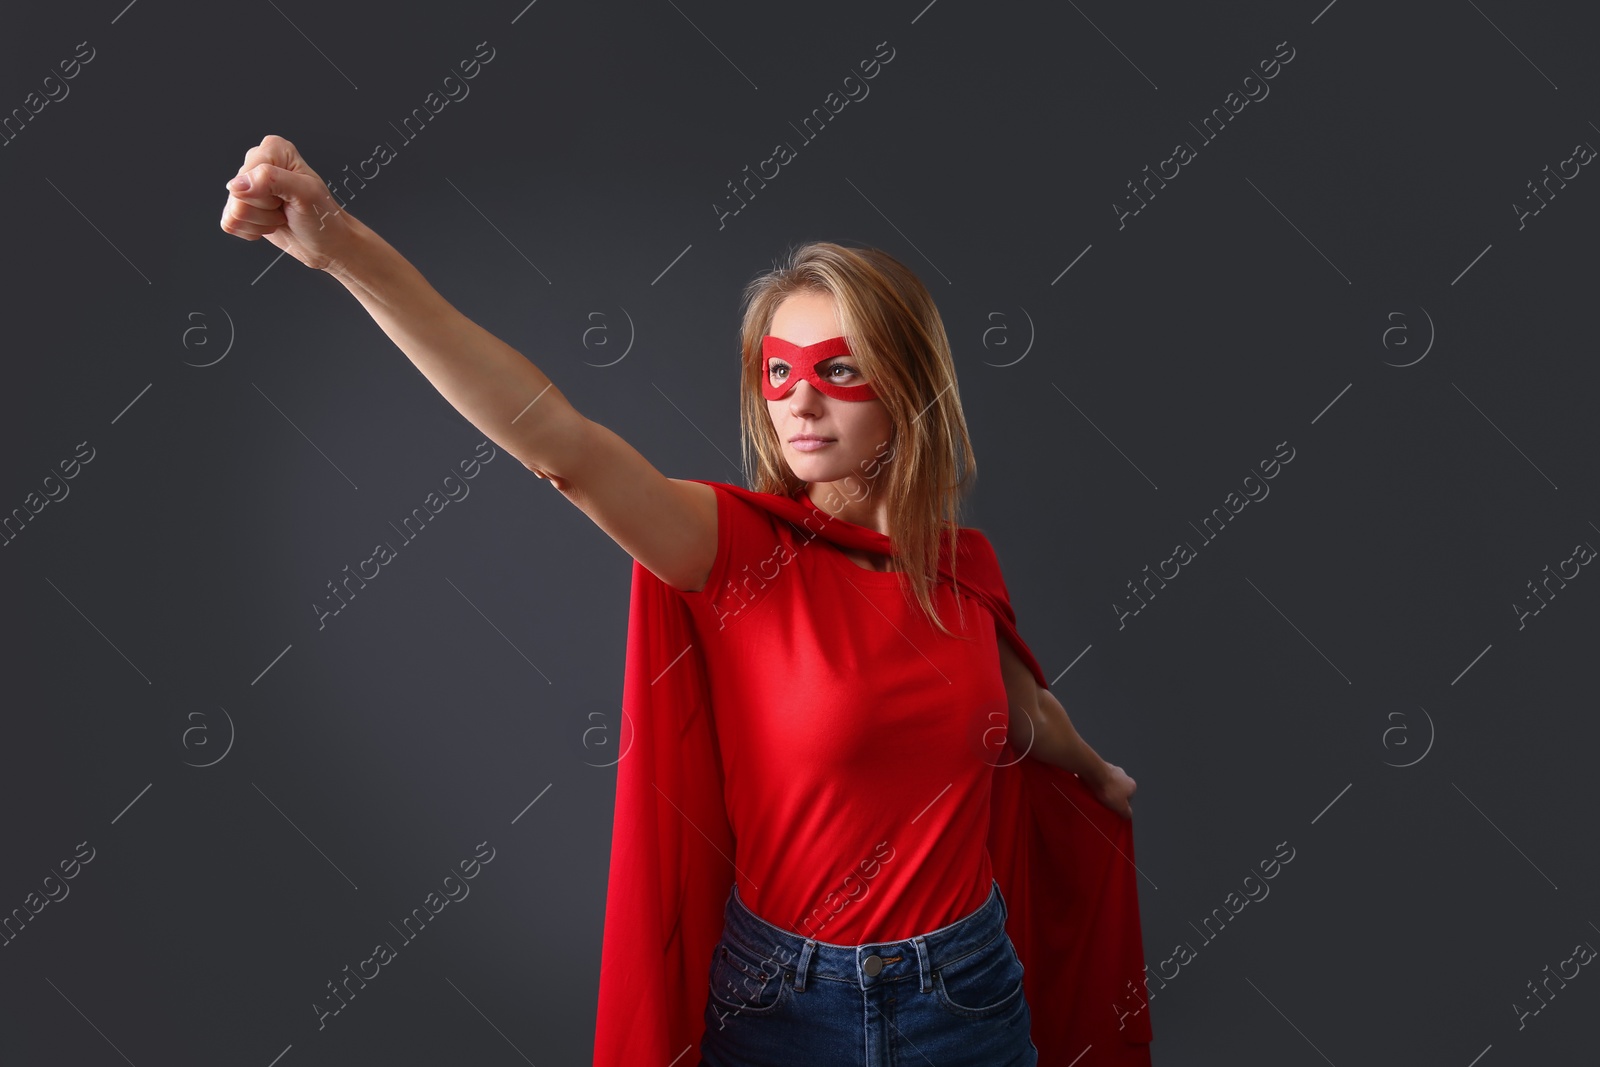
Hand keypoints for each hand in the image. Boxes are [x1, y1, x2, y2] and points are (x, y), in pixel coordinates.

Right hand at [219, 134, 354, 270]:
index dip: (268, 195)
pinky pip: (229, 223)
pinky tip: (269, 225)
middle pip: (237, 194)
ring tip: (280, 215)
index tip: (290, 197)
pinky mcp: (240, 206)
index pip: (247, 175)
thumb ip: (271, 180)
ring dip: (260, 222)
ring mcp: (247, 186)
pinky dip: (252, 231)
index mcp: (273, 149)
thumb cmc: (323, 217)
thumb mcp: (305, 193)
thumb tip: (236, 185)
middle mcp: (256, 163)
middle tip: (286, 208)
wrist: (327, 243)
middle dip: (264, 210)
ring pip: (233, 211)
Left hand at [1086, 762, 1135, 818]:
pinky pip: (1100, 777)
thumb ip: (1126, 812)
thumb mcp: (1120, 807)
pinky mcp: (1101, 766)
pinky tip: (1091, 787)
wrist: (1095, 773)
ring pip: (1109, 782)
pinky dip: (1097, 782)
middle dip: (1112, 795)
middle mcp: (1124, 775)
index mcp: (1132, 785)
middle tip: (1104, 802)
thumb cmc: (1110, 790)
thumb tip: (1128, 816)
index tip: (1113, 808)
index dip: (1121, 804)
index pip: (1129, 798)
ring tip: (1097, 795)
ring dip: (1104, 787)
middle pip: (1119, 789)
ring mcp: (1113, 769)